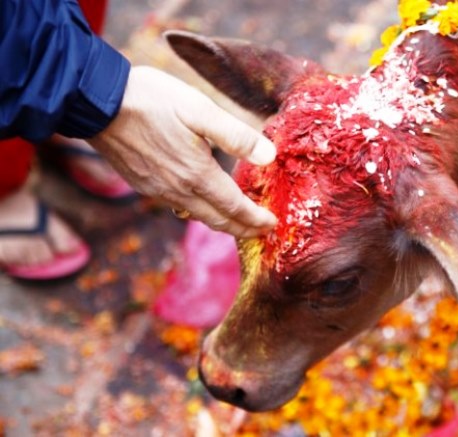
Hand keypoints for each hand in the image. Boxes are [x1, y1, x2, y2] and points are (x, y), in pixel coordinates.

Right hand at [88, 66, 276, 237]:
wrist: (96, 103)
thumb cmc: (152, 101)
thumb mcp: (201, 110)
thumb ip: (236, 136)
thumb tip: (269, 157)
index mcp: (197, 175)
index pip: (235, 207)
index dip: (256, 219)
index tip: (272, 225)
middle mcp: (178, 190)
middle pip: (217, 221)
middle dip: (243, 229)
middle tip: (261, 233)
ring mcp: (158, 191)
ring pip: (197, 216)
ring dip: (221, 223)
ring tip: (238, 222)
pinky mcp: (144, 185)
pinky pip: (179, 207)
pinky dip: (199, 212)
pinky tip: (203, 203)